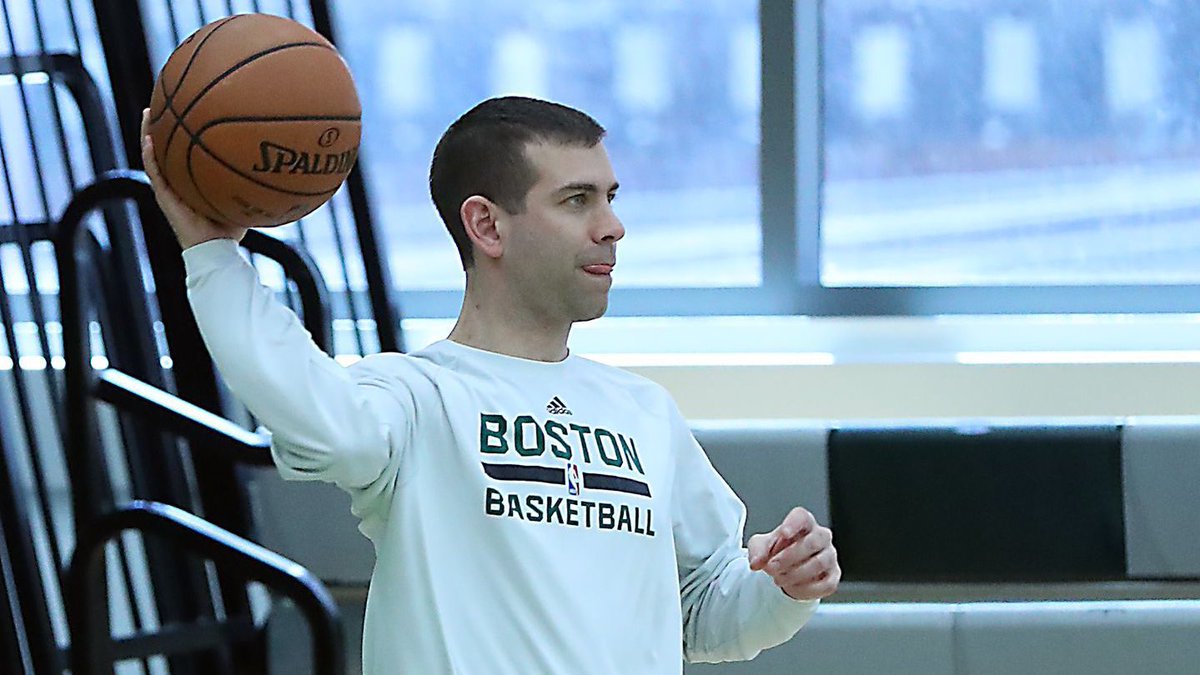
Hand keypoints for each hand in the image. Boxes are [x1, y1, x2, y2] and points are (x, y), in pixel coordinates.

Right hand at [140, 108, 247, 248]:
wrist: (216, 249)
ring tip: (148, 112)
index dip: (183, 130)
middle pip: (167, 147)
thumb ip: (253, 178)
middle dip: (164, 124)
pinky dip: (150, 156)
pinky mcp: (163, 197)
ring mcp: (169, 189)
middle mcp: (178, 181)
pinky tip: (149, 138)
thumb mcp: (245, 196)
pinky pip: (153, 172)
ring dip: (149, 133)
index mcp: (193, 179)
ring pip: (154, 155)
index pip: (185, 150)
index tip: (187, 108)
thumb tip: (276, 161)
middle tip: (165, 101)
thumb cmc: (233, 227)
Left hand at [748, 507, 839, 600]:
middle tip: (771, 567)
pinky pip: (825, 584)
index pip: (802, 517)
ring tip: (778, 579)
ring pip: (819, 563)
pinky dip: (805, 589)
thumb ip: (757, 552)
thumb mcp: (761, 547)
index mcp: (804, 523)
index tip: (783, 533)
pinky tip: (791, 588)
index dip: (794, 523)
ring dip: (795, 574)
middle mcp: (821, 536)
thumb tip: (756, 563)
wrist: (786, 570)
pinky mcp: (833, 577)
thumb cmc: (777, 551)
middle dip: (788, 557)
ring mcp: (830, 556)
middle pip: (811, 542)